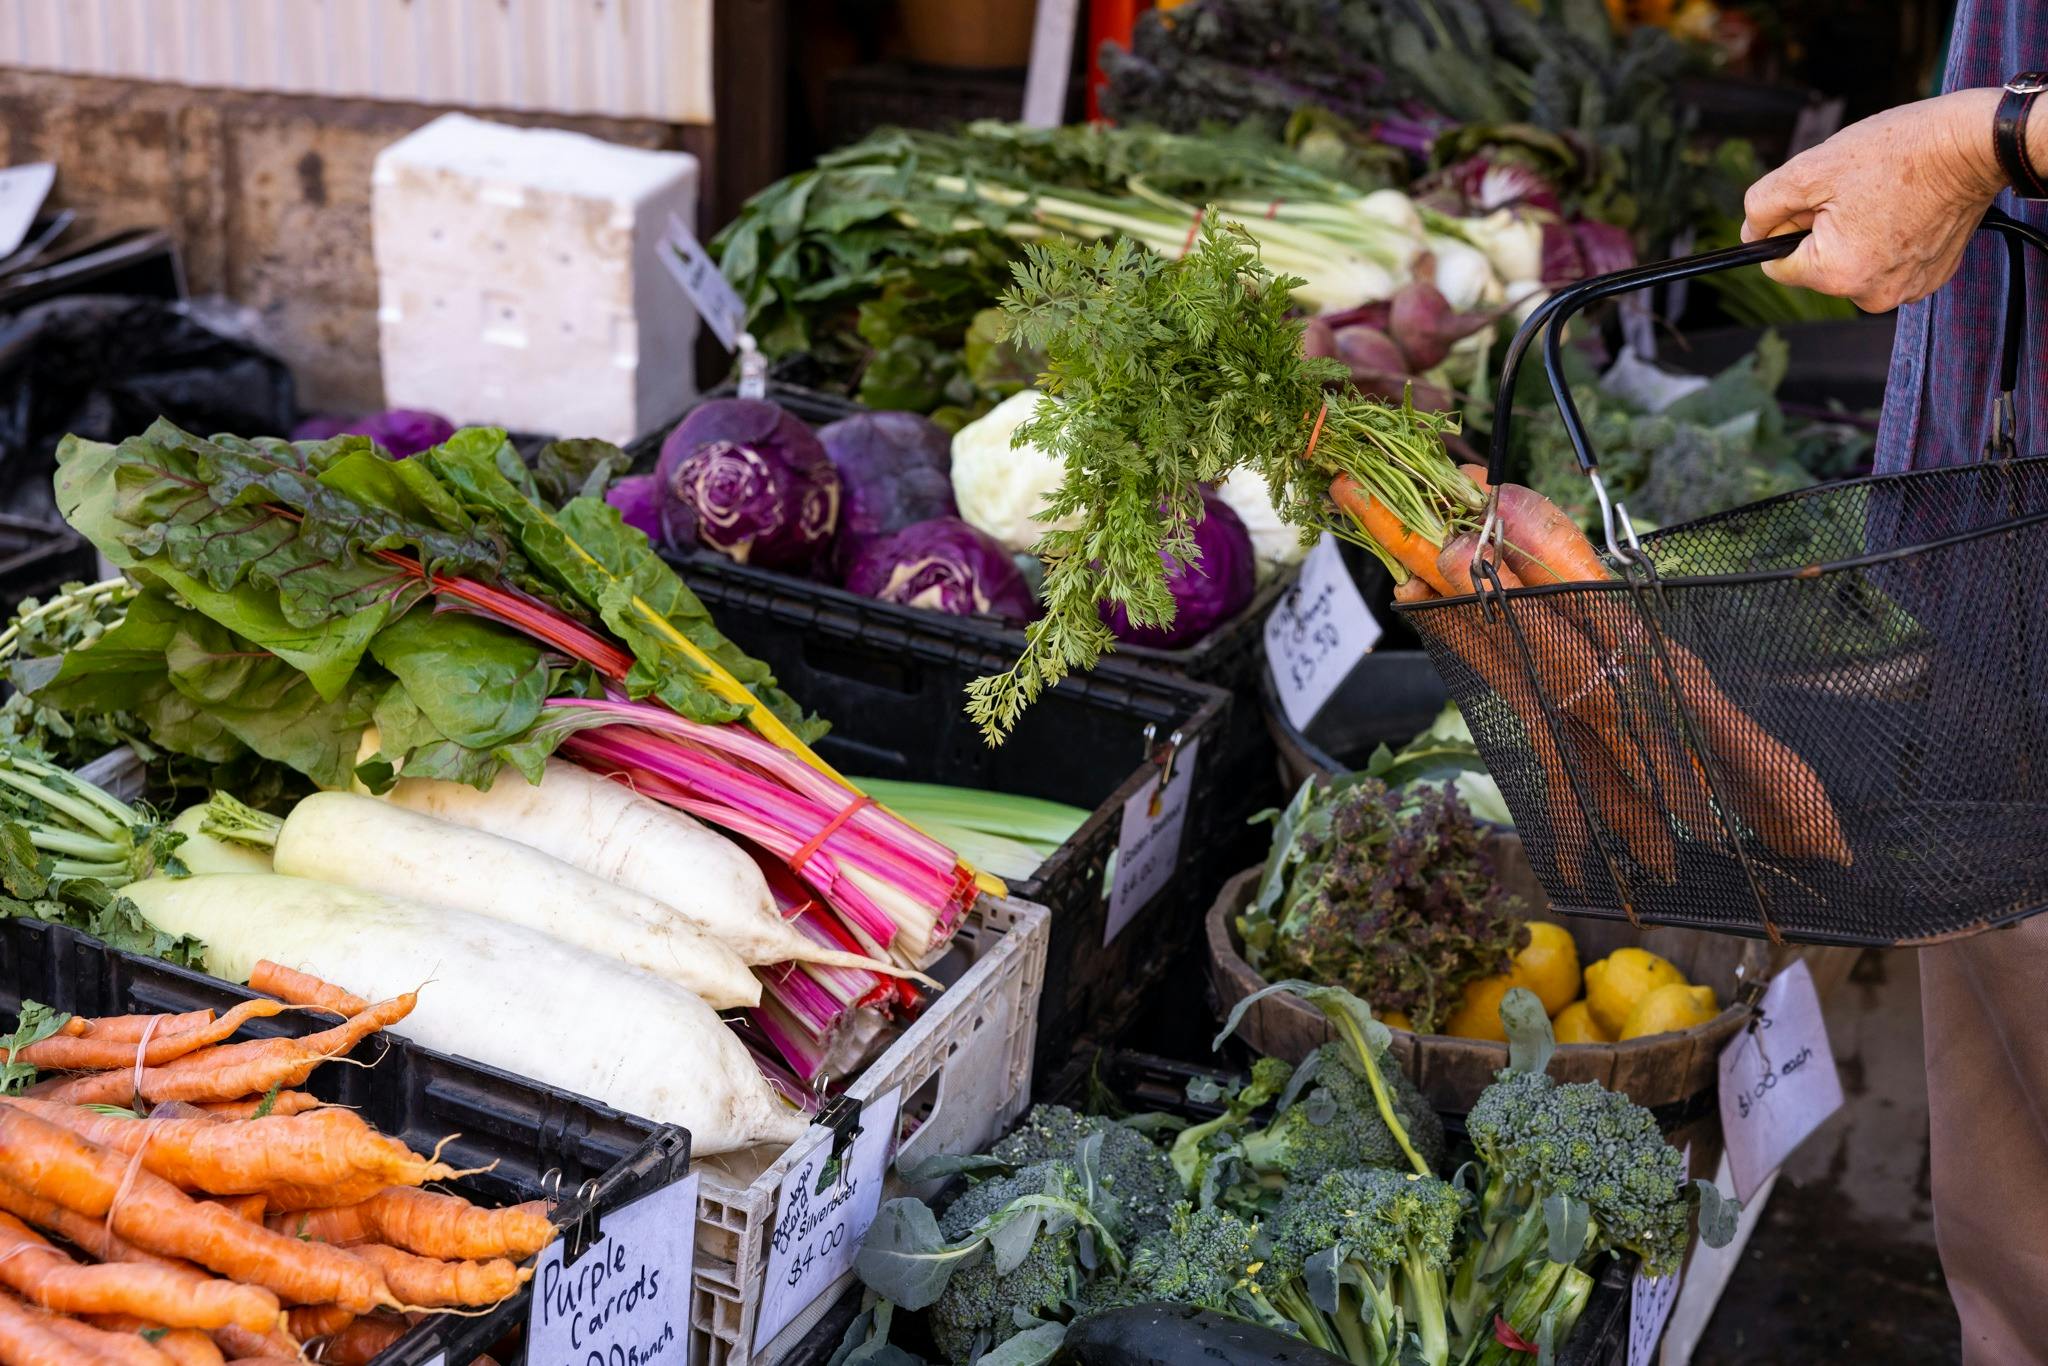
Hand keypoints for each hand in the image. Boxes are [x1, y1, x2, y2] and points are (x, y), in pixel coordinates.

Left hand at [1740, 88, 2007, 311]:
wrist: (1976, 143)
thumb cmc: (1896, 152)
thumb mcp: (1809, 169)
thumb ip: (1762, 207)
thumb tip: (1750, 235)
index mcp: (1837, 276)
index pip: (1777, 265)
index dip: (1785, 226)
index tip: (1813, 199)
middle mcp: (1872, 295)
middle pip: (1817, 264)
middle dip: (1823, 228)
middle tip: (1855, 191)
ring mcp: (1907, 289)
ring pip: (1852, 262)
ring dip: (1856, 231)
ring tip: (1884, 196)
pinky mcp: (1931, 275)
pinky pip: (1888, 260)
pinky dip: (1889, 235)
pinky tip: (1906, 206)